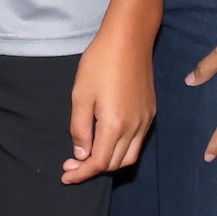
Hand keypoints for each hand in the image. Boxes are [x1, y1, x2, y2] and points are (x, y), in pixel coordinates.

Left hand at [65, 24, 154, 182]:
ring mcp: (145, 121)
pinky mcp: (150, 113)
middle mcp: (135, 128)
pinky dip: (121, 149)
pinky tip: (106, 140)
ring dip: (109, 162)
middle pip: (114, 164)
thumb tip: (81, 155)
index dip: (81, 173)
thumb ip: (80, 129)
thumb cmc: (100, 63)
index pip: (98, 163)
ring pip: (129, 157)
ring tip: (88, 156)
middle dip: (92, 169)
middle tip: (71, 164)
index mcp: (115, 125)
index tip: (66, 176)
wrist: (129, 40)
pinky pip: (137, 142)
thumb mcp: (81, 95)